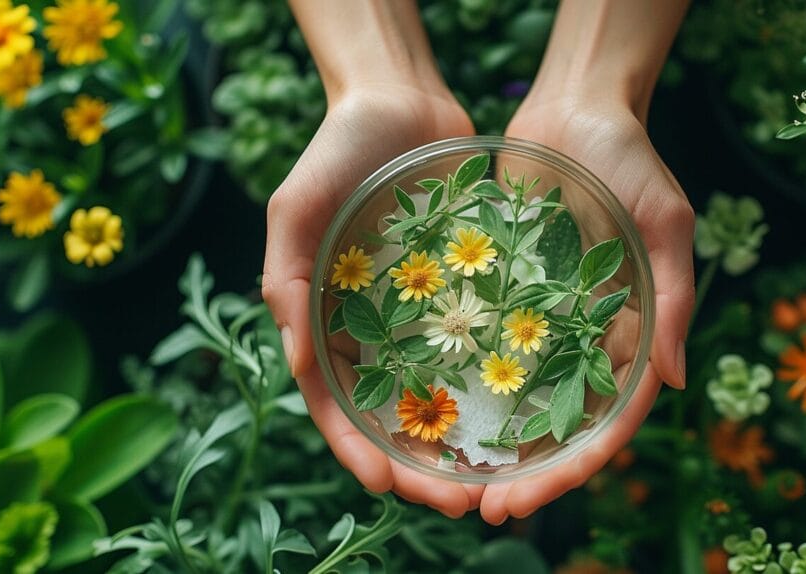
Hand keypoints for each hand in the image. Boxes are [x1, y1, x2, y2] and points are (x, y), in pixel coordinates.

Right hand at [262, 85, 483, 517]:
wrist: (400, 101)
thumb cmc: (336, 151)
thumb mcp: (294, 209)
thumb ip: (287, 280)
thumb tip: (301, 365)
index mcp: (324, 321)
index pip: (337, 405)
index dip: (358, 449)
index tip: (388, 485)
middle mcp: (371, 328)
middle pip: (392, 415)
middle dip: (420, 464)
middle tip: (461, 501)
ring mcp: (416, 314)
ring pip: (437, 393)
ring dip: (459, 440)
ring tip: (492, 478)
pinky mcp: (458, 292)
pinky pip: (473, 346)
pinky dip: (487, 386)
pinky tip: (518, 415)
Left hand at [478, 94, 694, 523]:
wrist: (574, 108)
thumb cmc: (630, 159)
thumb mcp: (665, 223)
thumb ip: (673, 299)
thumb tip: (671, 382)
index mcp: (632, 334)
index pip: (609, 420)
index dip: (573, 465)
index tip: (529, 496)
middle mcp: (587, 339)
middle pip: (560, 425)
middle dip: (528, 474)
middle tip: (483, 512)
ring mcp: (545, 321)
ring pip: (521, 400)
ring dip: (492, 446)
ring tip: (450, 484)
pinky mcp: (508, 295)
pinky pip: (487, 348)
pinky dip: (467, 386)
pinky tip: (432, 416)